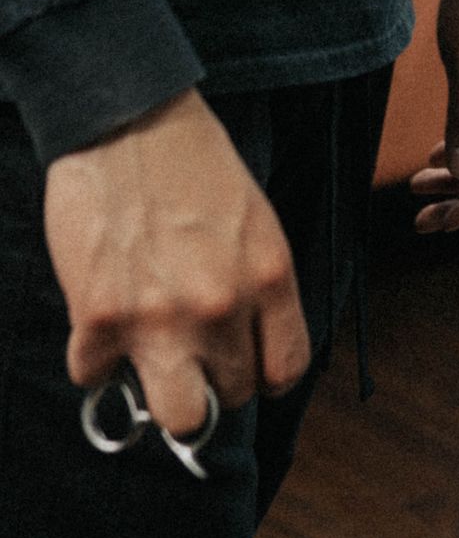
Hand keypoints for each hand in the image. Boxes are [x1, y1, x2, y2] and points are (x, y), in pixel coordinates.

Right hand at [43, 90, 307, 433]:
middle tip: (190, 347)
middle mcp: (221, 308)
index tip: (244, 362)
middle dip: (212, 379)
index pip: (284, 371)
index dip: (261, 373)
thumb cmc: (195, 162)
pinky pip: (94, 378)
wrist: (128, 120)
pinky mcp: (98, 320)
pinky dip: (94, 357)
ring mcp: (158, 320)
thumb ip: (255, 288)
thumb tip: (246, 348)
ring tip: (151, 357)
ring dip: (163, 392)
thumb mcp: (254, 220)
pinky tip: (100, 316)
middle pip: (230, 399)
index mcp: (269, 278)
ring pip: (177, 418)